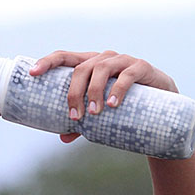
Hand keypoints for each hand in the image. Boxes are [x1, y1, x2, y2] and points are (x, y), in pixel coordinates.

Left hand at [29, 51, 178, 142]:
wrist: (161, 104)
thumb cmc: (123, 105)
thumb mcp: (100, 113)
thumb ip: (82, 123)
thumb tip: (62, 137)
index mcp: (89, 64)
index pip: (64, 57)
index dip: (47, 62)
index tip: (32, 73)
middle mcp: (104, 58)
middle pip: (81, 68)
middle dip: (74, 92)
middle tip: (75, 117)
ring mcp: (123, 61)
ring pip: (100, 69)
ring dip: (93, 92)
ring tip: (93, 113)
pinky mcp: (141, 67)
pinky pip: (127, 75)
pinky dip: (118, 89)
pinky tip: (112, 104)